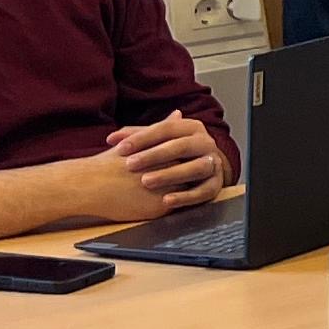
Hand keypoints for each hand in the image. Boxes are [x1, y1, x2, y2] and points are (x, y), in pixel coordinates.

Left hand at [98, 112, 228, 210]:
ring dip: (170, 174)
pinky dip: (186, 196)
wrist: (199, 169)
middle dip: (155, 155)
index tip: (119, 148)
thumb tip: (111, 138)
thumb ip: (135, 138)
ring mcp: (213, 164)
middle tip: (130, 165)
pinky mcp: (216, 184)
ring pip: (196, 168)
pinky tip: (166, 201)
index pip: (167, 128)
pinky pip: (204, 191)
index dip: (142, 137)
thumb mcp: (156, 142)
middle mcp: (206, 143)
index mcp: (191, 127)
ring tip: (145, 182)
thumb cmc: (168, 154)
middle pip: (182, 146)